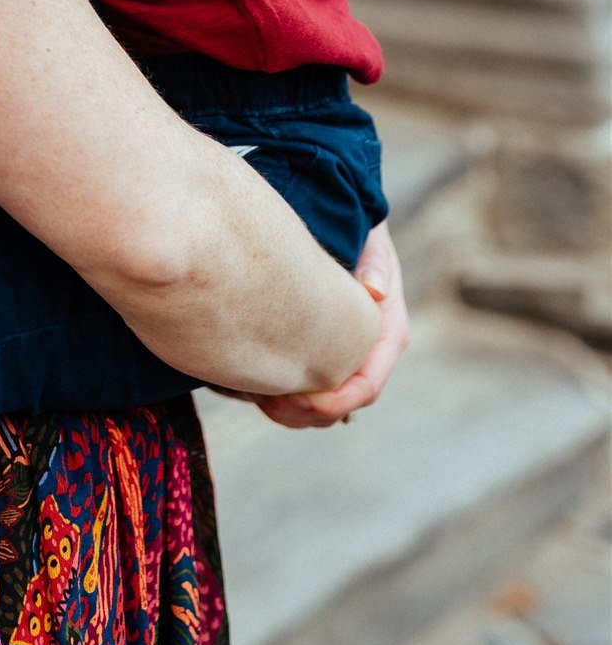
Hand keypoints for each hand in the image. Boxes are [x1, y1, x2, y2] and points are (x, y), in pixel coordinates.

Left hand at [247, 221, 409, 428]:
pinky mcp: (326, 357)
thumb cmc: (361, 236)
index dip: (337, 400)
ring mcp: (348, 359)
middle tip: (268, 402)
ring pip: (324, 407)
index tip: (302, 398)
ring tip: (258, 397)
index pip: (367, 385)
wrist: (350, 232)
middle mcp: (371, 355)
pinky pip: (309, 391)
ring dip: (294, 411)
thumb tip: (374, 291)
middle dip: (308, 413)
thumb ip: (374, 264)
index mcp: (387, 333)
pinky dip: (286, 398)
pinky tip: (257, 386)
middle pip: (343, 405)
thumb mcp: (371, 244)